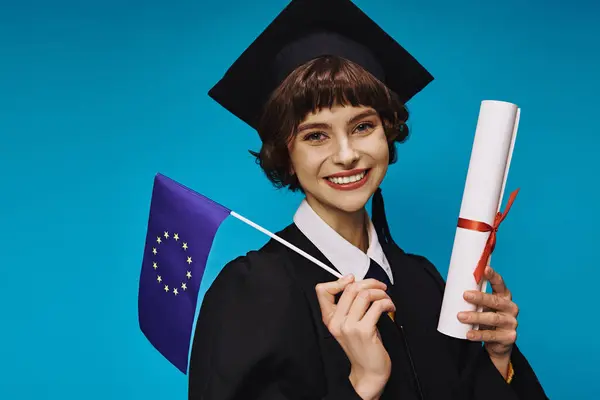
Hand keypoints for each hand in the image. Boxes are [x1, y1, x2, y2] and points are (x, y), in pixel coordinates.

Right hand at [315, 275, 395, 399]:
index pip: (322, 290)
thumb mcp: (349, 325)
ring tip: (385, 298)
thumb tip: (359, 284)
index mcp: (330, 319)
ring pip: (364, 294)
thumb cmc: (362, 348)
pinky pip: (377, 306)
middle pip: (350, 288)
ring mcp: (349, 327)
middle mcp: (337, 322)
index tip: (353, 280)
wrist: (369, 372)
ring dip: (380, 292)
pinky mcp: (364, 331)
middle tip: (379, 287)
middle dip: (370, 283)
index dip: (339, 280)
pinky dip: (387, 302)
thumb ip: (349, 306)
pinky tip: (389, 307)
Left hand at [458, 266, 518, 374]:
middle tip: (465, 295)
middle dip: (479, 297)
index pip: (500, 284)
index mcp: (504, 296)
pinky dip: (478, 334)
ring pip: (492, 318)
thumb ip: (473, 298)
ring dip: (475, 317)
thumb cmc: (485, 319)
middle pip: (495, 300)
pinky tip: (468, 334)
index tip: (485, 269)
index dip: (493, 276)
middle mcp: (510, 308)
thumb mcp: (482, 307)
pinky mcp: (509, 337)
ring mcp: (511, 323)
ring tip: (460, 316)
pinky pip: (491, 335)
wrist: (497, 344)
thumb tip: (451, 286)